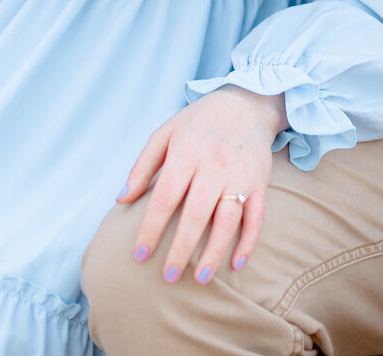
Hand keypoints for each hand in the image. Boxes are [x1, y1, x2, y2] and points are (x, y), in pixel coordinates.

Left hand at [118, 86, 285, 284]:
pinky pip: (256, 217)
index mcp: (186, 153)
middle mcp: (213, 166)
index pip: (164, 198)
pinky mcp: (260, 182)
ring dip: (214, 253)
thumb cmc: (199, 122)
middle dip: (180, 250)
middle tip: (167, 277)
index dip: (150, 229)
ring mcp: (239, 176)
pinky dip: (248, 242)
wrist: (246, 103)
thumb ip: (143, 166)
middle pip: (195, 216)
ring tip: (200, 279)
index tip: (140, 256)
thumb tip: (122, 199)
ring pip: (227, 221)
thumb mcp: (165, 132)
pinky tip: (237, 263)